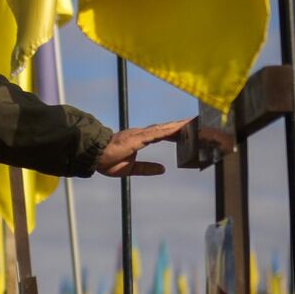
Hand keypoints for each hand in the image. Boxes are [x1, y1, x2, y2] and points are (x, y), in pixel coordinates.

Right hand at [94, 119, 232, 176]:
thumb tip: (163, 169)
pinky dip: (170, 130)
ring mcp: (141, 134)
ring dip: (181, 126)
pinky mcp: (138, 137)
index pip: (164, 134)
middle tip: (201, 126)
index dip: (179, 133)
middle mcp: (143, 134)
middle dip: (185, 127)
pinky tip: (180, 128)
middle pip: (168, 129)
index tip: (192, 132)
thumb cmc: (108, 161)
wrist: (93, 157)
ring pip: (166, 128)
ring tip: (197, 124)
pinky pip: (157, 133)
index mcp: (141, 139)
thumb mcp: (132, 169)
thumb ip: (147, 168)